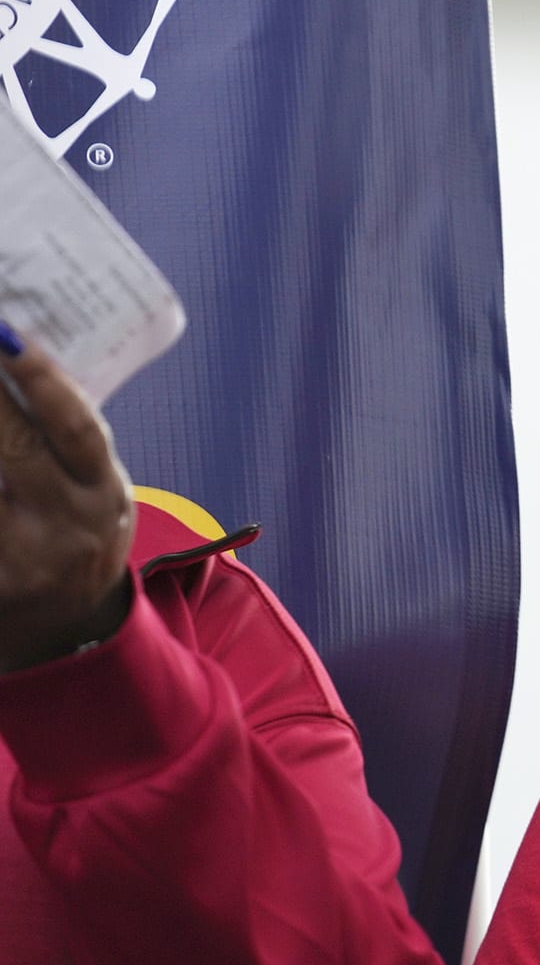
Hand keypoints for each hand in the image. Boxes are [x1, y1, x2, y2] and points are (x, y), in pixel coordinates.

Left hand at [0, 333, 134, 672]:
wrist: (63, 631)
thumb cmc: (73, 536)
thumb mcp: (92, 490)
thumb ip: (62, 443)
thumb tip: (15, 355)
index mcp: (103, 493)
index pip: (77, 427)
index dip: (44, 379)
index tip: (10, 332)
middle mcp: (69, 525)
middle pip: (15, 449)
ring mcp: (21, 559)